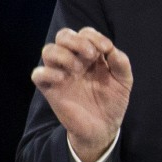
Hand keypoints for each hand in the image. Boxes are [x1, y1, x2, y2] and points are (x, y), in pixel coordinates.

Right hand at [32, 27, 132, 161]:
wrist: (103, 128)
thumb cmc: (113, 101)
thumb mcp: (124, 81)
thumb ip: (121, 64)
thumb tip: (112, 50)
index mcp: (91, 55)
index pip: (85, 33)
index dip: (94, 36)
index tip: (106, 49)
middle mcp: (74, 60)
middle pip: (63, 35)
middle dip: (76, 40)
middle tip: (90, 55)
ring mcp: (61, 74)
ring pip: (48, 50)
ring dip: (63, 54)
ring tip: (78, 69)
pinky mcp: (51, 89)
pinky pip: (37, 74)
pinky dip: (47, 72)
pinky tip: (63, 79)